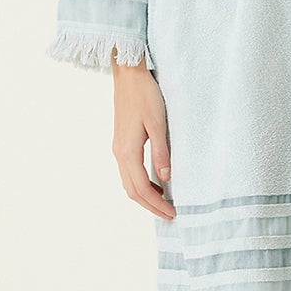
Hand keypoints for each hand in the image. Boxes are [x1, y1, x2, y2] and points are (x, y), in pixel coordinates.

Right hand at [110, 57, 176, 219]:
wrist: (128, 75)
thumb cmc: (145, 95)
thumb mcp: (158, 123)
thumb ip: (161, 151)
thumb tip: (166, 178)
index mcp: (127, 151)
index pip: (141, 188)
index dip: (156, 204)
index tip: (172, 213)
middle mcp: (119, 153)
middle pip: (132, 191)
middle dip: (150, 206)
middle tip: (169, 215)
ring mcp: (118, 148)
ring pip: (128, 183)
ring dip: (144, 197)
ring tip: (162, 203)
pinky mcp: (121, 142)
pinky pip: (128, 172)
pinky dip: (140, 184)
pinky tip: (154, 183)